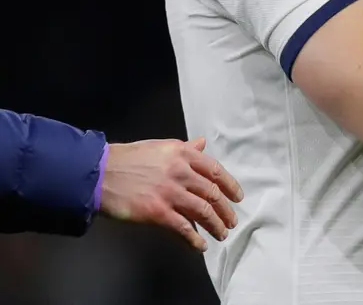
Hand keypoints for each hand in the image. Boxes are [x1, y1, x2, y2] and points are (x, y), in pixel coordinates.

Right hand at [100, 137, 243, 251]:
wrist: (99, 173)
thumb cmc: (128, 159)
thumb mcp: (160, 146)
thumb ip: (184, 148)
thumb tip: (202, 144)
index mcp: (183, 154)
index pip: (216, 171)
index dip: (231, 186)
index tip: (238, 197)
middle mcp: (181, 172)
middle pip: (213, 193)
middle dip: (225, 210)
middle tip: (231, 221)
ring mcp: (170, 192)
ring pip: (203, 211)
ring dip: (216, 225)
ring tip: (221, 234)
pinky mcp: (158, 212)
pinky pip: (183, 227)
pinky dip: (195, 239)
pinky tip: (200, 245)